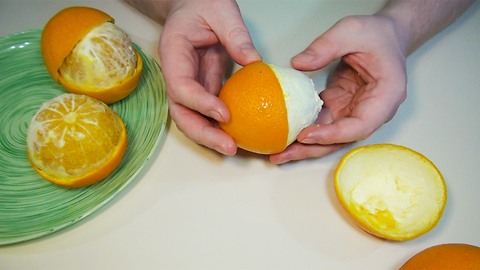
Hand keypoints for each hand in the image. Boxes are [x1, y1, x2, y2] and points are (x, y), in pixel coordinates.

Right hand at [159, 0, 261, 154]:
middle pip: (180, 113)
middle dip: (202, 134)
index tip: (226, 114)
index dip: (200, 104)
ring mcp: (189, 85)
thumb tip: (254, 62)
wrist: (193, 6)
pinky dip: (219, 127)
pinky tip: (238, 135)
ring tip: (235, 148)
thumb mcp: (221, 10)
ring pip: (191, 118)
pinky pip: (207, 112)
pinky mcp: (203, 88)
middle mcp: (176, 74)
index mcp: (174, 54)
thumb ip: (235, 34)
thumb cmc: (202, 4)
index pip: (181, 87)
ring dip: (210, 137)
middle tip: (229, 146)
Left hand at [270, 15, 407, 163]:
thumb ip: (326, 46)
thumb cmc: (376, 34)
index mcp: (385, 97)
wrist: (385, 35)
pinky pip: (321, 123)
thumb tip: (297, 64)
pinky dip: (302, 129)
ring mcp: (354, 111)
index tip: (305, 135)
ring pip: (329, 136)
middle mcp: (371, 111)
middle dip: (311, 149)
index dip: (332, 135)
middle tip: (282, 155)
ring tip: (277, 153)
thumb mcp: (351, 30)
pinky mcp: (340, 107)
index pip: (359, 126)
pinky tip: (283, 133)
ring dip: (304, 145)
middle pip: (341, 139)